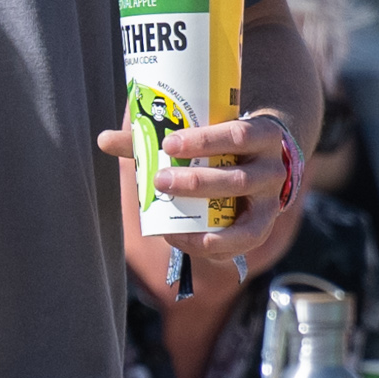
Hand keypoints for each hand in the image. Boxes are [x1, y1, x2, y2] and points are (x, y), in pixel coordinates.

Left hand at [96, 108, 300, 268]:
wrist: (261, 164)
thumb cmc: (222, 146)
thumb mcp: (200, 136)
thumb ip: (155, 138)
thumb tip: (104, 139)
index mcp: (264, 135)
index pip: (239, 134)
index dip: (205, 140)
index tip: (169, 143)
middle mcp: (274, 169)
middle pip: (238, 179)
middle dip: (196, 182)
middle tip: (160, 180)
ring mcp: (271, 202)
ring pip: (238, 214)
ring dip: (197, 215)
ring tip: (164, 213)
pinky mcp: (261, 228)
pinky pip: (238, 242)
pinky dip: (206, 243)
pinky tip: (178, 238)